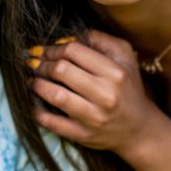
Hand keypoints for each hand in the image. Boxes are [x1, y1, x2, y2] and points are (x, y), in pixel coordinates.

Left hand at [30, 29, 166, 154]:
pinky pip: (53, 124)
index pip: (74, 51)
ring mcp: (94, 117)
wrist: (139, 129)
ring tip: (32, 80)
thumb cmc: (127, 87)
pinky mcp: (84, 135)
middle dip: (42, 64)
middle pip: (61, 70)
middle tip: (34, 63)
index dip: (53, 48)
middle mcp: (106, 95)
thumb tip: (67, 35)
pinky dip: (38, 112)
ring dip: (37, 85)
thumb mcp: (124, 57)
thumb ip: (99, 39)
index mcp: (115, 72)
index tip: (44, 49)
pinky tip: (33, 103)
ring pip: (56, 96)